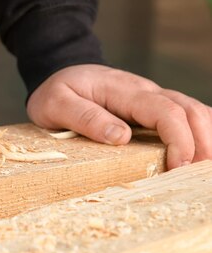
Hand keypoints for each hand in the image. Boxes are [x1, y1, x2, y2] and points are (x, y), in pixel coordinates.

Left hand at [27, 64, 211, 169]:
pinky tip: (197, 157)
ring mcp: (152, 99)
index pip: (165, 110)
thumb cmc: (56, 92)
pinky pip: (186, 118)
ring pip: (195, 113)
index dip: (179, 139)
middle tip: (196, 177)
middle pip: (190, 111)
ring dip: (205, 140)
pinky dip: (198, 136)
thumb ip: (85, 117)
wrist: (58, 75)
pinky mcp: (153, 110)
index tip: (177, 166)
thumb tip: (121, 137)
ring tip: (200, 172)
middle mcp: (145, 92)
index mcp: (123, 90)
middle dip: (202, 144)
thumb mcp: (55, 103)